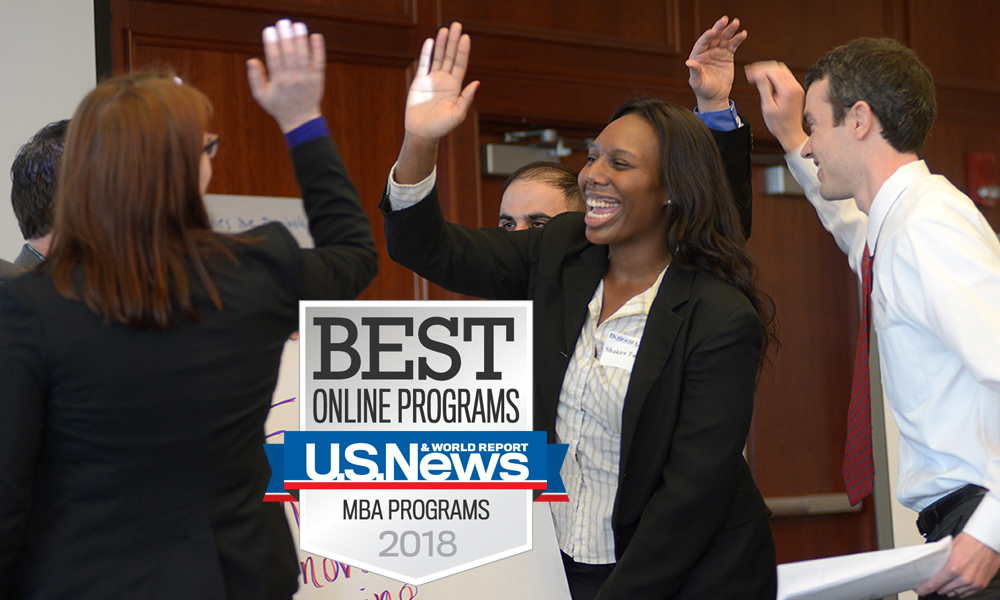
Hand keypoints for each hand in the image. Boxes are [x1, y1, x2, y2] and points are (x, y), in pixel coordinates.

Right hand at [247, 20, 324, 132]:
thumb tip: (252, 60)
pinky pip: (319, 62)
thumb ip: (255, 78)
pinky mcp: (317, 78)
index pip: (274, 58)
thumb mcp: (261, 96)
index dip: (271, 43)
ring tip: (298, 25)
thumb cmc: (278, 106)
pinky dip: (318, 49)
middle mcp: (293, 79)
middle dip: (286, 37)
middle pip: (289, 54)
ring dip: (301, 39)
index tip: (269, 30)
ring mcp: (306, 78)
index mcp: (278, 81)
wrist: (300, 119)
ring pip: (304, 56)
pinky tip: (316, 36)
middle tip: (283, 22)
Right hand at [404, 21, 479, 142]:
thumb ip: (466, 98)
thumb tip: (477, 83)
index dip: (463, 51)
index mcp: (455, 87)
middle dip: (454, 41)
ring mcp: (432, 80)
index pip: (461, 64)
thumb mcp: (457, 114)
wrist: (422, 133)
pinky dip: (426, 53)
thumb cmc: (441, 127)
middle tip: (457, 25)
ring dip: (442, 44)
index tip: (466, 37)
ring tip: (445, 29)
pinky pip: (424, 64)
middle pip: (451, 57)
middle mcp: (445, 81)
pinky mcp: (419, 82)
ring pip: (438, 57)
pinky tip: (431, 42)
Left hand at [686, 16, 746, 112]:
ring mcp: (718, 52)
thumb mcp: (698, 82)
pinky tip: (743, 34)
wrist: (715, 96)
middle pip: (714, 37)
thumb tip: (689, 62)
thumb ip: (695, 71)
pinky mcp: (727, 56)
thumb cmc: (703, 90)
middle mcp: (707, 52)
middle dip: (719, 28)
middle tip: (725, 19)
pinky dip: (738, 39)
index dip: (707, 36)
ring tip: (736, 22)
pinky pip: (733, 45)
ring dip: (730, 31)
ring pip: (724, 39)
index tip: (713, 31)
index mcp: (697, 56)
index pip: (702, 43)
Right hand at [744, 60, 808, 152]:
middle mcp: (794, 86)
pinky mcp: (796, 90)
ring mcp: (797, 87)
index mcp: (787, 90)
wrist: (791, 133)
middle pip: (777, 67)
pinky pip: (785, 77)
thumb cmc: (779, 125)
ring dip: (769, 71)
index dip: (758, 70)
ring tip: (757, 78)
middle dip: (763, 68)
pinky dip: (775, 76)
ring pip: (782, 70)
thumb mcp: (768, 107)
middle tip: (751, 75)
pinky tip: (766, 82)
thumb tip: (759, 75)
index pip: (772, 71)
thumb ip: (764, 89)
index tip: (749, 75)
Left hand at [916, 533, 999, 597]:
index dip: (924, 589)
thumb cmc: (969, 541)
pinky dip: (960, 590)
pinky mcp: (981, 585)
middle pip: (943, 590)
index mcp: (953, 568)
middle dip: (937, 586)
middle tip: (933, 582)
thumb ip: (940, 562)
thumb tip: (930, 568)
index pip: (934, 584)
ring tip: (946, 582)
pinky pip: (967, 593)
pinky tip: (957, 583)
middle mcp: (964, 578)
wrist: (987, 539)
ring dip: (949, 589)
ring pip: (955, 593)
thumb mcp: (948, 549)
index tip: (920, 590)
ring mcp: (974, 583)